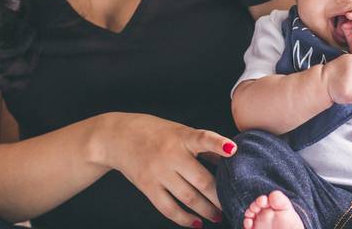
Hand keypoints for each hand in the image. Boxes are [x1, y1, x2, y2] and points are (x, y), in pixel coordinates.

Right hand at [94, 113, 234, 226]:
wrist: (118, 137)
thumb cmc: (156, 133)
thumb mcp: (181, 132)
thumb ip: (203, 146)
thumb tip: (229, 159)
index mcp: (183, 137)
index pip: (203, 139)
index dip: (218, 144)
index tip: (233, 150)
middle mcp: (171, 155)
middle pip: (201, 179)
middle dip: (219, 195)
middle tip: (233, 203)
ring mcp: (158, 173)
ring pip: (187, 197)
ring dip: (206, 210)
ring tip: (218, 216)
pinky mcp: (147, 187)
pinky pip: (168, 208)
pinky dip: (184, 218)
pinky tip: (196, 223)